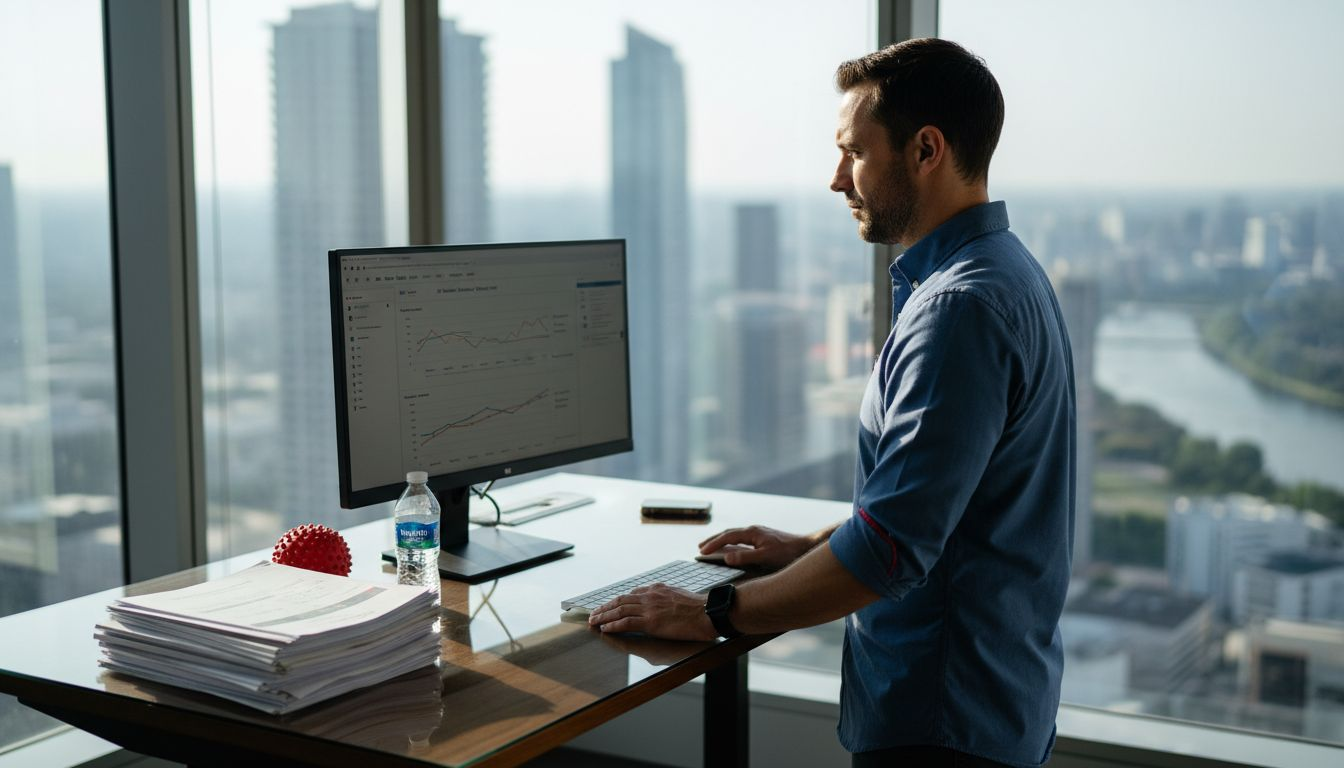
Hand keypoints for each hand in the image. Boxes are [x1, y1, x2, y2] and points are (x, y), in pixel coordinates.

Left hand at [588, 583, 717, 640]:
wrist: (707, 612)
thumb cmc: (699, 607)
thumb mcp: (678, 595)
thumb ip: (664, 597)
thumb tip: (658, 604)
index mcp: (656, 589)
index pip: (631, 594)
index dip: (617, 601)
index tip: (609, 605)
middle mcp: (650, 596)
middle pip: (620, 600)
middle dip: (605, 607)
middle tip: (593, 614)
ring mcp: (649, 608)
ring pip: (619, 610)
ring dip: (604, 616)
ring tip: (594, 621)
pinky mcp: (651, 622)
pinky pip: (626, 623)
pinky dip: (613, 625)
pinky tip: (605, 628)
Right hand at [699, 525, 813, 570]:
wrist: (806, 546)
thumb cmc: (787, 553)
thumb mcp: (765, 557)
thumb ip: (745, 557)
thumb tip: (726, 558)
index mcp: (752, 532)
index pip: (727, 537)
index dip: (713, 544)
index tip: (701, 551)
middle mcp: (754, 530)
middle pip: (728, 533)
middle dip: (714, 540)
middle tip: (700, 547)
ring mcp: (759, 533)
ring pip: (735, 535)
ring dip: (722, 540)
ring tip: (712, 547)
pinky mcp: (764, 538)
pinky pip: (742, 538)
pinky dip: (731, 542)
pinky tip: (732, 548)